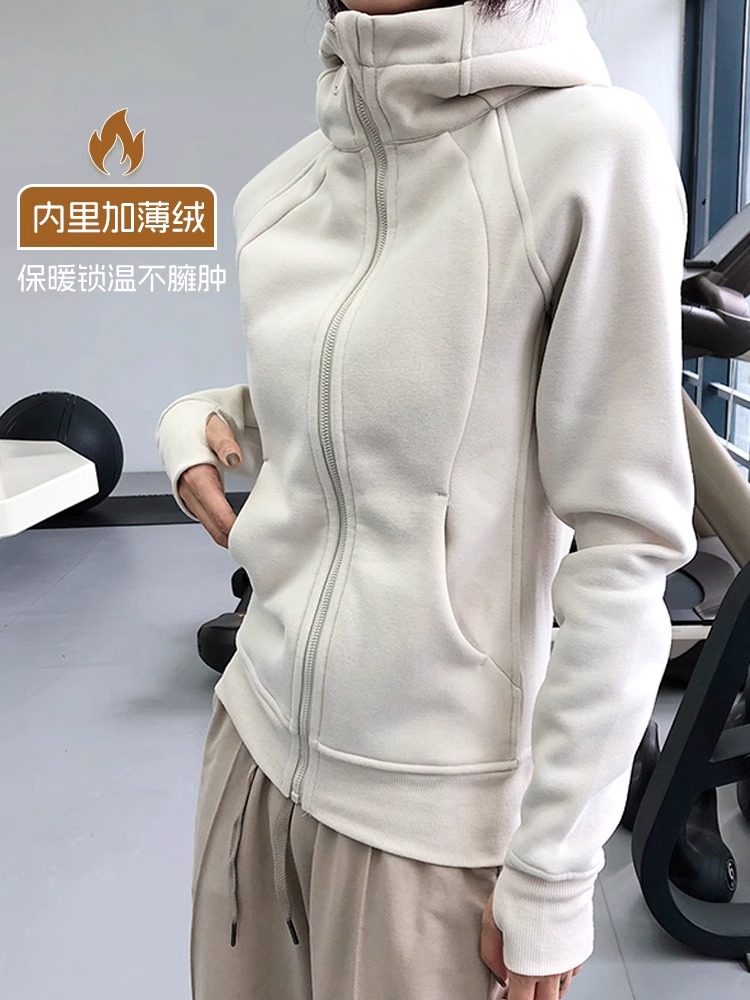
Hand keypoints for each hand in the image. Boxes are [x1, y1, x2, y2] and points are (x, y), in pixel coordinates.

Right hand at [176, 412, 242, 546]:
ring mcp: (188, 497)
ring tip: (252, 540)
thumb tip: (233, 457)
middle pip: (214, 528)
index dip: (235, 528)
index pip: (218, 513)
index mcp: (197, 476)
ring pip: (210, 526)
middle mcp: (190, 491)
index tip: (254, 534)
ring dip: (228, 535)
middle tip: (259, 545)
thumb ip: (225, 442)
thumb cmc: (197, 426)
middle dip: (234, 539)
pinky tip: (237, 529)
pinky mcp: (192, 499)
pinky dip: (221, 527)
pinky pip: (208, 519)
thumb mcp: (214, 427)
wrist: (177, 425)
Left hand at [480, 893, 583, 998]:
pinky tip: (552, 961)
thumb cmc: (522, 889)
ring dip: (547, 990)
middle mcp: (552, 970)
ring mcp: (569, 960)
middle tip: (520, 991)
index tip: (506, 997)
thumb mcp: (491, 921)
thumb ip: (492, 955)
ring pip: (561, 991)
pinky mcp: (581, 947)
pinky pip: (572, 972)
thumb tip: (499, 975)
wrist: (552, 870)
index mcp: (526, 968)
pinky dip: (561, 973)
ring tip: (534, 979)